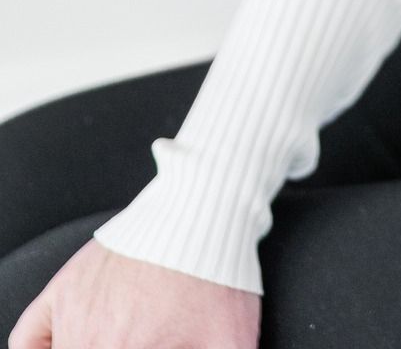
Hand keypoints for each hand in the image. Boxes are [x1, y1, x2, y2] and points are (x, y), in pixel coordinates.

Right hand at [8, 237, 261, 348]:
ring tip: (114, 338)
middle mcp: (89, 338)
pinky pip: (27, 337)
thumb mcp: (232, 339)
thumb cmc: (221, 273)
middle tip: (138, 340)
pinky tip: (61, 346)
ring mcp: (72, 312)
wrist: (205, 206)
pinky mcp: (65, 286)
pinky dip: (36, 348)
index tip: (151, 348)